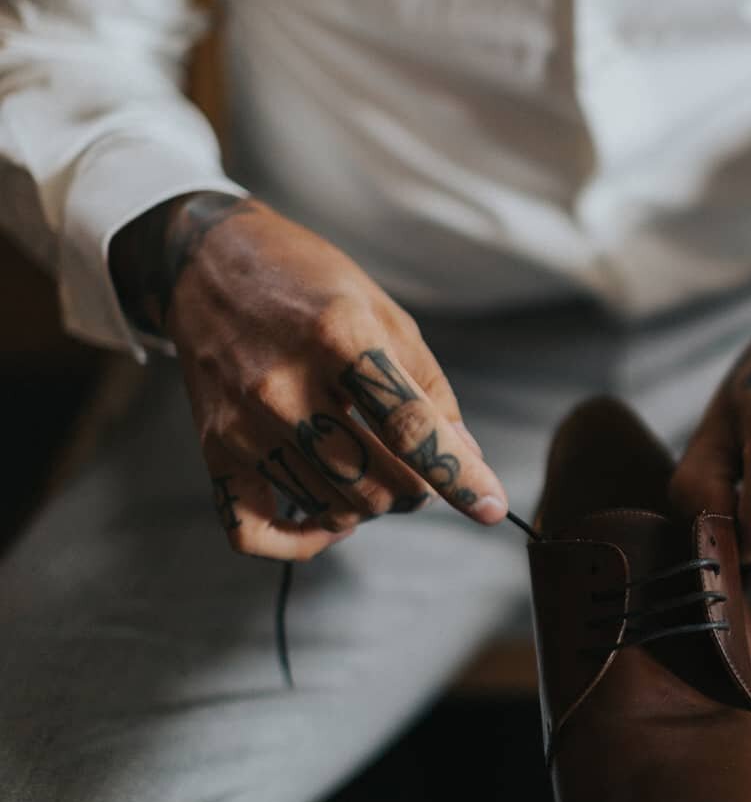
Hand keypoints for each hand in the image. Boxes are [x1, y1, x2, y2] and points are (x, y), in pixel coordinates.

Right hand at [110, 192, 507, 559]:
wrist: (210, 261)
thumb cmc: (310, 283)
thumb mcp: (384, 313)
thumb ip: (428, 386)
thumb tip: (464, 453)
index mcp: (337, 337)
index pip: (409, 426)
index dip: (456, 474)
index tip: (490, 506)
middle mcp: (283, 385)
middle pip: (371, 482)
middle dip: (414, 491)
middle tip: (419, 472)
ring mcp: (242, 422)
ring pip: (328, 508)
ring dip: (367, 508)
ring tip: (374, 473)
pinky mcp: (213, 448)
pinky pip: (253, 531)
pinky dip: (299, 540)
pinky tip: (324, 522)